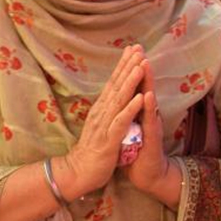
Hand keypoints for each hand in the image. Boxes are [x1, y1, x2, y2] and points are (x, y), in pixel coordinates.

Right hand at [58, 45, 145, 199]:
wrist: (78, 172)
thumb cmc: (94, 150)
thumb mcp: (102, 126)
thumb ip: (109, 111)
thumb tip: (115, 96)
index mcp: (102, 109)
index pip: (114, 83)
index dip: (124, 65)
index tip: (133, 49)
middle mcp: (102, 112)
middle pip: (117, 85)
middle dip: (128, 66)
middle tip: (138, 48)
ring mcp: (104, 125)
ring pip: (119, 99)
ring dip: (131, 82)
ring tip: (141, 65)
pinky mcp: (108, 139)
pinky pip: (121, 121)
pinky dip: (131, 109)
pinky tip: (141, 97)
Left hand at [121, 57, 169, 193]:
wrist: (149, 175)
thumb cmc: (137, 153)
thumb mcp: (128, 129)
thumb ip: (127, 114)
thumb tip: (120, 100)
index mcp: (138, 112)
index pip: (134, 87)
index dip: (131, 70)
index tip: (128, 51)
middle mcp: (147, 115)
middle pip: (144, 87)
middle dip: (140, 68)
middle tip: (138, 48)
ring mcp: (151, 125)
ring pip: (149, 100)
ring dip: (147, 82)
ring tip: (145, 64)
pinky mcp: (152, 138)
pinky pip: (149, 121)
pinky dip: (148, 108)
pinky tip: (148, 95)